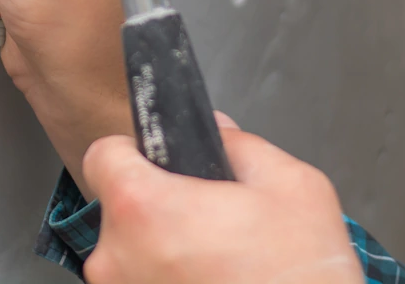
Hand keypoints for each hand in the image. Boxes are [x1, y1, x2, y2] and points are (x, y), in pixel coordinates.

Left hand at [82, 113, 362, 283]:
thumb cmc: (300, 280)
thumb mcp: (293, 188)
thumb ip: (243, 147)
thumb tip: (219, 134)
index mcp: (142, 208)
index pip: (104, 155)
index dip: (136, 152)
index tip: (161, 163)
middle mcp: (115, 259)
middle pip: (120, 210)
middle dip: (161, 209)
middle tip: (211, 223)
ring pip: (132, 256)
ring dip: (164, 254)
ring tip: (218, 265)